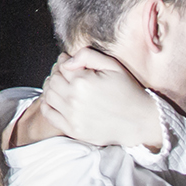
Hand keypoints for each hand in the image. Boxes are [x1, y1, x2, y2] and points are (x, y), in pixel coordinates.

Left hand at [39, 49, 164, 151]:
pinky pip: (49, 114)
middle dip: (56, 73)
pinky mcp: (73, 130)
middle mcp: (75, 99)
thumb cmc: (127, 91)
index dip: (63, 61)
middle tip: (64, 73)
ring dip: (51, 88)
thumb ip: (87, 55)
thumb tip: (67, 60)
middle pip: (53, 81)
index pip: (62, 67)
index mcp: (83, 81)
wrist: (139, 120)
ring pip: (48, 96)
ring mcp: (72, 116)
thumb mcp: (112, 65)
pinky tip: (56, 100)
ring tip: (60, 85)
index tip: (68, 62)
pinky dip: (47, 105)